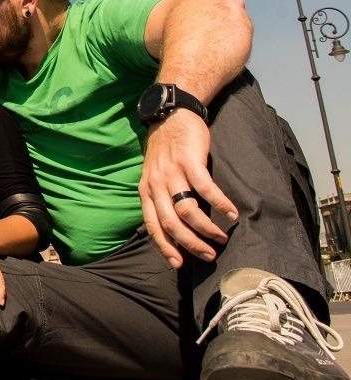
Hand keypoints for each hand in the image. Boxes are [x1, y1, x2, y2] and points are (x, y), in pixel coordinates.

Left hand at [138, 110, 238, 267]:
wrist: (170, 115)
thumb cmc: (165, 150)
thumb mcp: (154, 175)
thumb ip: (160, 198)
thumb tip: (173, 228)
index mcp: (146, 190)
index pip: (152, 226)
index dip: (165, 247)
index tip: (178, 264)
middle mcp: (156, 184)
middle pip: (171, 223)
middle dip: (190, 243)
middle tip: (208, 255)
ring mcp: (172, 172)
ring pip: (187, 209)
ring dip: (206, 228)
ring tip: (222, 237)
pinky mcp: (189, 161)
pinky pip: (205, 188)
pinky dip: (219, 203)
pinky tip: (232, 214)